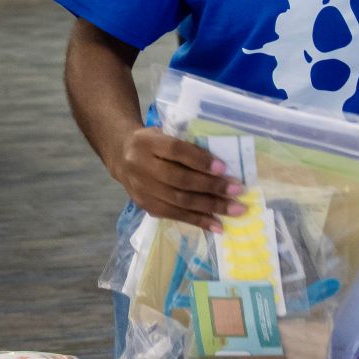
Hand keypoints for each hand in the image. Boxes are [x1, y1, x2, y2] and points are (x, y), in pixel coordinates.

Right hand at [110, 127, 245, 231]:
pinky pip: (175, 215)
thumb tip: (221, 167)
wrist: (121, 156)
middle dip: (212, 187)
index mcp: (147, 142)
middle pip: (180, 180)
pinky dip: (198, 220)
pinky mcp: (146, 206)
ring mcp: (142, 189)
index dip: (200, 160)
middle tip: (237, 191)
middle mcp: (141, 166)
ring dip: (210, 206)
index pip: (176, 151)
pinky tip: (217, 224)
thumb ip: (185, 146)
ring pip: (180, 201)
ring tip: (234, 210)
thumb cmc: (153, 143)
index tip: (224, 168)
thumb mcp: (164, 134)